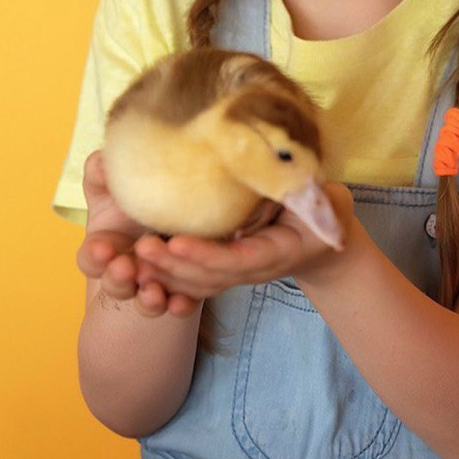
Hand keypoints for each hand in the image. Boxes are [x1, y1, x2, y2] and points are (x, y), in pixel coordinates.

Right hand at [76, 150, 191, 317]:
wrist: (179, 207)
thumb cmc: (138, 192)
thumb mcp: (116, 183)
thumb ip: (103, 171)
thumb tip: (103, 160)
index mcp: (105, 245)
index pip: (90, 257)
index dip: (94, 256)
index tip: (103, 248)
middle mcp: (125, 270)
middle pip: (114, 284)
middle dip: (117, 279)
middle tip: (124, 267)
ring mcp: (152, 284)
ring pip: (144, 300)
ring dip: (146, 299)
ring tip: (153, 293)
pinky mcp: (181, 290)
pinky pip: (178, 305)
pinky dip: (178, 306)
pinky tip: (181, 302)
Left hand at [133, 180, 355, 302]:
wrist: (324, 240)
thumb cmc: (328, 212)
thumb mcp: (330, 200)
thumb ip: (319, 196)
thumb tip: (306, 176)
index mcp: (277, 251)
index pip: (238, 259)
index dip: (207, 255)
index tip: (176, 243)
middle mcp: (253, 268)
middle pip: (208, 277)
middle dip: (172, 266)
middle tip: (138, 249)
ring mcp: (237, 271)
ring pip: (195, 282)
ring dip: (162, 274)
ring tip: (127, 260)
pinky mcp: (223, 266)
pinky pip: (192, 279)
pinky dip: (165, 275)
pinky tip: (137, 266)